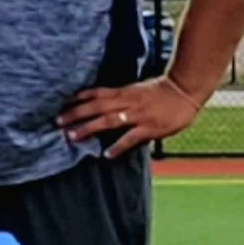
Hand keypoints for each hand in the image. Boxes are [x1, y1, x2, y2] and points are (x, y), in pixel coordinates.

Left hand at [59, 76, 200, 156]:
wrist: (186, 90)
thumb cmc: (162, 91)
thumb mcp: (138, 89)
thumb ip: (121, 98)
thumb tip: (102, 106)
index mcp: (125, 92)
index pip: (97, 94)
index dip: (78, 99)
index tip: (60, 104)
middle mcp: (128, 102)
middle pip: (97, 107)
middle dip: (76, 114)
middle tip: (57, 122)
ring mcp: (139, 115)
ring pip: (109, 121)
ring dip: (89, 128)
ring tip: (72, 136)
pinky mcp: (150, 127)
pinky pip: (131, 138)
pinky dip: (118, 146)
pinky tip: (106, 154)